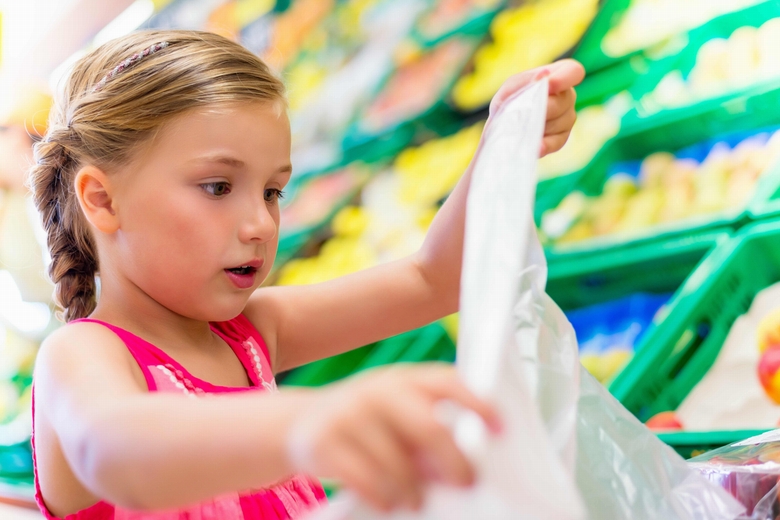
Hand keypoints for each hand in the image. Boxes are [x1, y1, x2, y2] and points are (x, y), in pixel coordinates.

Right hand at [286, 364, 501, 511]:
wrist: (300, 423)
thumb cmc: (368, 423)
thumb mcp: (397, 415)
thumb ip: (429, 431)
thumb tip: (462, 466)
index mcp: (404, 379)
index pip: (447, 382)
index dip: (477, 403)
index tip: (501, 427)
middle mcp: (378, 390)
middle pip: (428, 426)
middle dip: (454, 459)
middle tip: (467, 482)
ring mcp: (349, 413)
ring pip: (396, 462)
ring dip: (413, 489)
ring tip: (417, 501)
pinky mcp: (324, 441)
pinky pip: (363, 478)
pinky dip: (382, 496)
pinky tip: (389, 503)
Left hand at [488, 59, 585, 156]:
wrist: (502, 126)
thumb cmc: (510, 100)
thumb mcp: (510, 87)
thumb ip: (524, 80)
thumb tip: (543, 76)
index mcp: (559, 76)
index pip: (573, 71)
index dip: (563, 78)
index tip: (548, 85)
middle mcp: (567, 96)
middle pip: (563, 102)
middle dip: (543, 108)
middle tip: (524, 113)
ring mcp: (567, 119)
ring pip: (559, 123)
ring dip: (538, 125)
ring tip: (521, 128)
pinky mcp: (560, 139)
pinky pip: (556, 142)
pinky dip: (544, 144)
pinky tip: (535, 146)